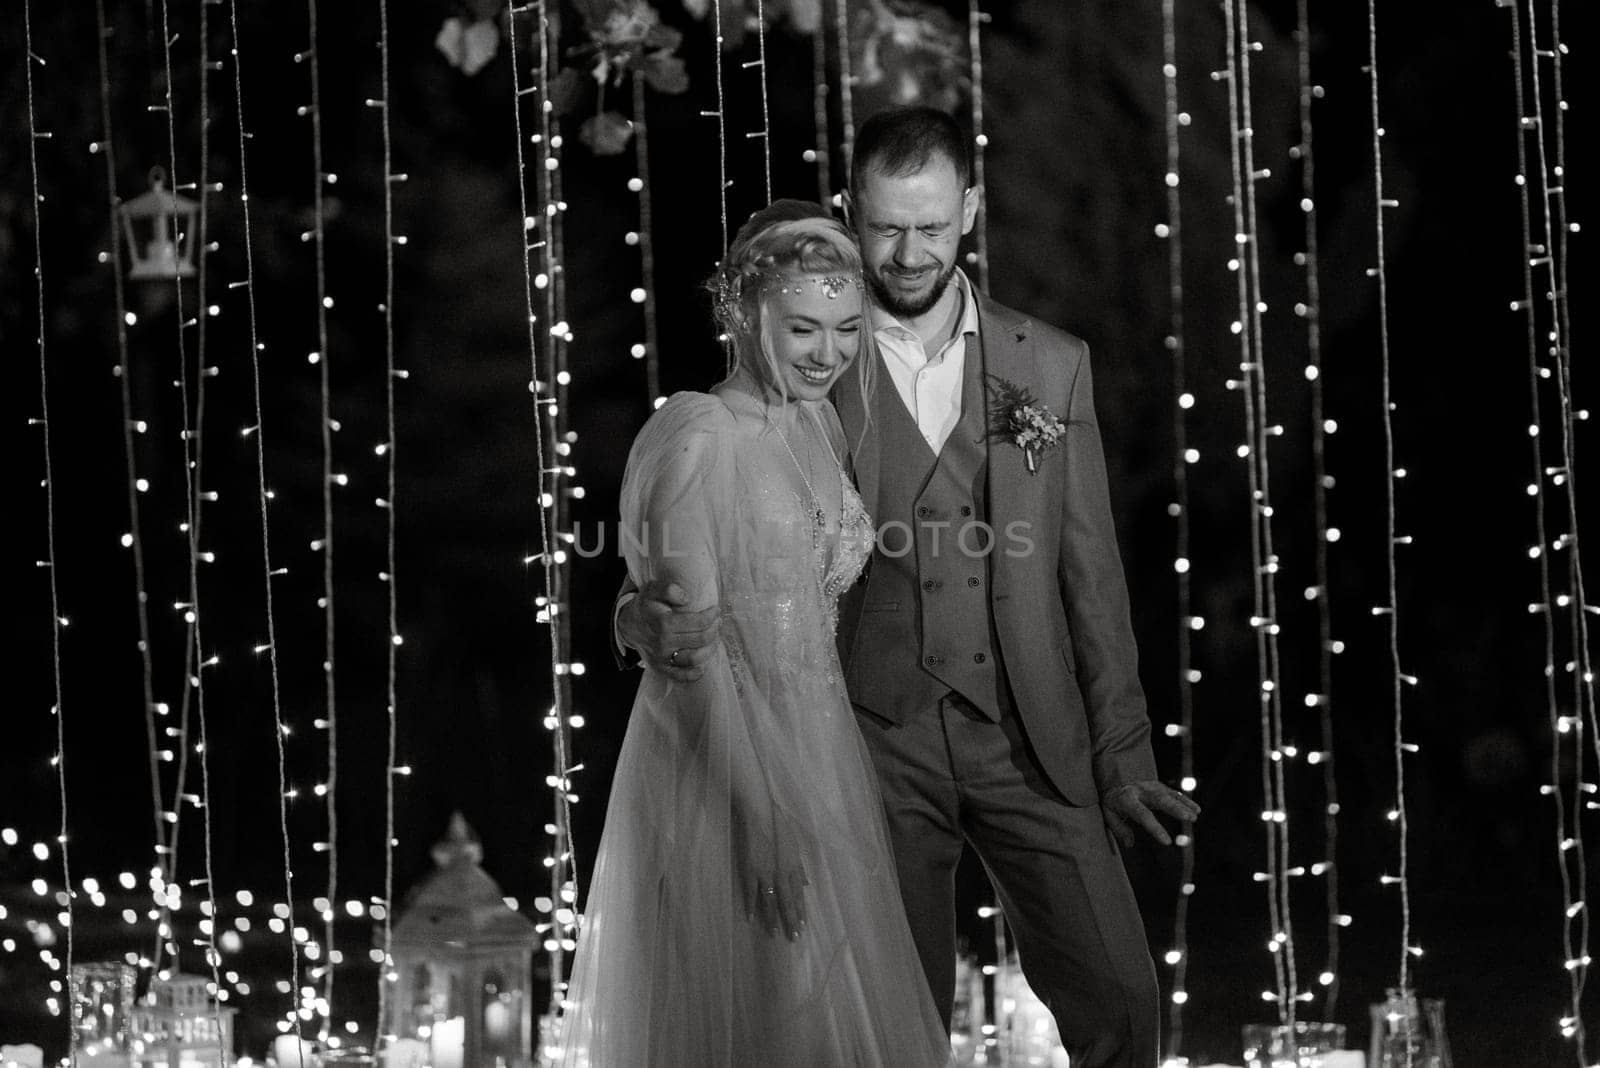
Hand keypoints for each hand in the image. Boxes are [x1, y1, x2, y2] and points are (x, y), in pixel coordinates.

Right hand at [619, 579, 719, 681]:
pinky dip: (694, 673)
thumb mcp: (653, 590)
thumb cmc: (645, 606)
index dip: (712, 616)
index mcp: (663, 622)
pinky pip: (681, 676)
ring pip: (695, 658)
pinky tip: (702, 665)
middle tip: (717, 622)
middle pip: (700, 639)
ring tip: (714, 639)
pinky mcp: (661, 668)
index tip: (716, 610)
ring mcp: (662, 657)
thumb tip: (686, 598)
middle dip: (714, 630)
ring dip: (710, 649)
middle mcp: (663, 642)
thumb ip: (669, 590)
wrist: (628, 625)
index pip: (698, 622)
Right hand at [733, 806, 809, 941]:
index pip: (799, 895)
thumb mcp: (794, 846)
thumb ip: (799, 867)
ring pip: (771, 901)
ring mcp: (766, 874)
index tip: (803, 926)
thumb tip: (806, 883)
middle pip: (788, 902)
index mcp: (793, 868)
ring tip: (774, 934)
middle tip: (793, 938)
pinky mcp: (751, 871)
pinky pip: (751, 893)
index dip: (800, 911)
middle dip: (790, 920)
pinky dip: (751, 906)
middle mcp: (782, 874)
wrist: (760, 815)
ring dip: (773, 919)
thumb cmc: (779, 826)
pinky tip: (751, 919)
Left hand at [1103, 780, 1199, 848]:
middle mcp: (1140, 791)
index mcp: (1126, 799)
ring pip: (1169, 795)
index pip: (1142, 814)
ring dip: (1183, 804)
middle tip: (1188, 818)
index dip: (1155, 828)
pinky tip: (1196, 809)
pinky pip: (1173, 793)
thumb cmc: (1111, 800)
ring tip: (1195, 815)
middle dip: (1175, 808)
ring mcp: (1151, 786)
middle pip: (1160, 799)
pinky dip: (1185, 800)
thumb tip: (1130, 844)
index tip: (1167, 842)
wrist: (1112, 777)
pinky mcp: (1158, 785)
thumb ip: (1119, 828)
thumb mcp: (1108, 814)